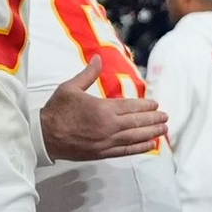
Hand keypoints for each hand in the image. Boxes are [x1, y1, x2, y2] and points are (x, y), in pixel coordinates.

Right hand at [41, 56, 167, 160]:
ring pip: (136, 137)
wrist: (45, 135)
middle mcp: (110, 126)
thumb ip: (88, 74)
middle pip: (137, 122)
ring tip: (163, 129)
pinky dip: (141, 147)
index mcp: (103, 108)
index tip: (155, 104)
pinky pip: (128, 150)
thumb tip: (98, 58)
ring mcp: (108, 141)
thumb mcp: (70, 87)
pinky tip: (150, 145)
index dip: (145, 105)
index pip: (131, 106)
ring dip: (152, 132)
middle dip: (153, 119)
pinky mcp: (104, 152)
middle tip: (165, 116)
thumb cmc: (57, 109)